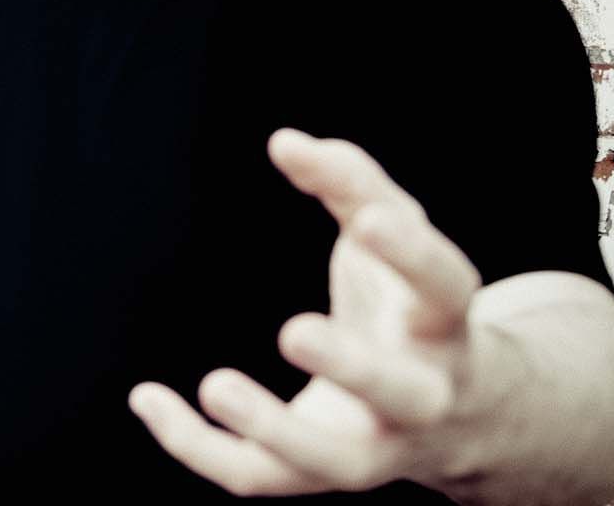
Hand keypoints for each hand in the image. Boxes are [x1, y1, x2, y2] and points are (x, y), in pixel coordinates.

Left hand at [129, 128, 499, 496]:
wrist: (468, 414)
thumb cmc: (414, 302)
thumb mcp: (398, 236)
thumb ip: (350, 182)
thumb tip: (284, 141)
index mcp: (447, 323)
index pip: (445, 286)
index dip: (412, 254)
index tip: (370, 219)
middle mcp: (427, 394)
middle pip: (403, 394)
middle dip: (354, 369)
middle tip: (293, 330)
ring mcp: (378, 447)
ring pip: (333, 462)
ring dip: (274, 430)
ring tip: (213, 384)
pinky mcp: (322, 473)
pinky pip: (261, 478)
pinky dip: (200, 447)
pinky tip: (144, 401)